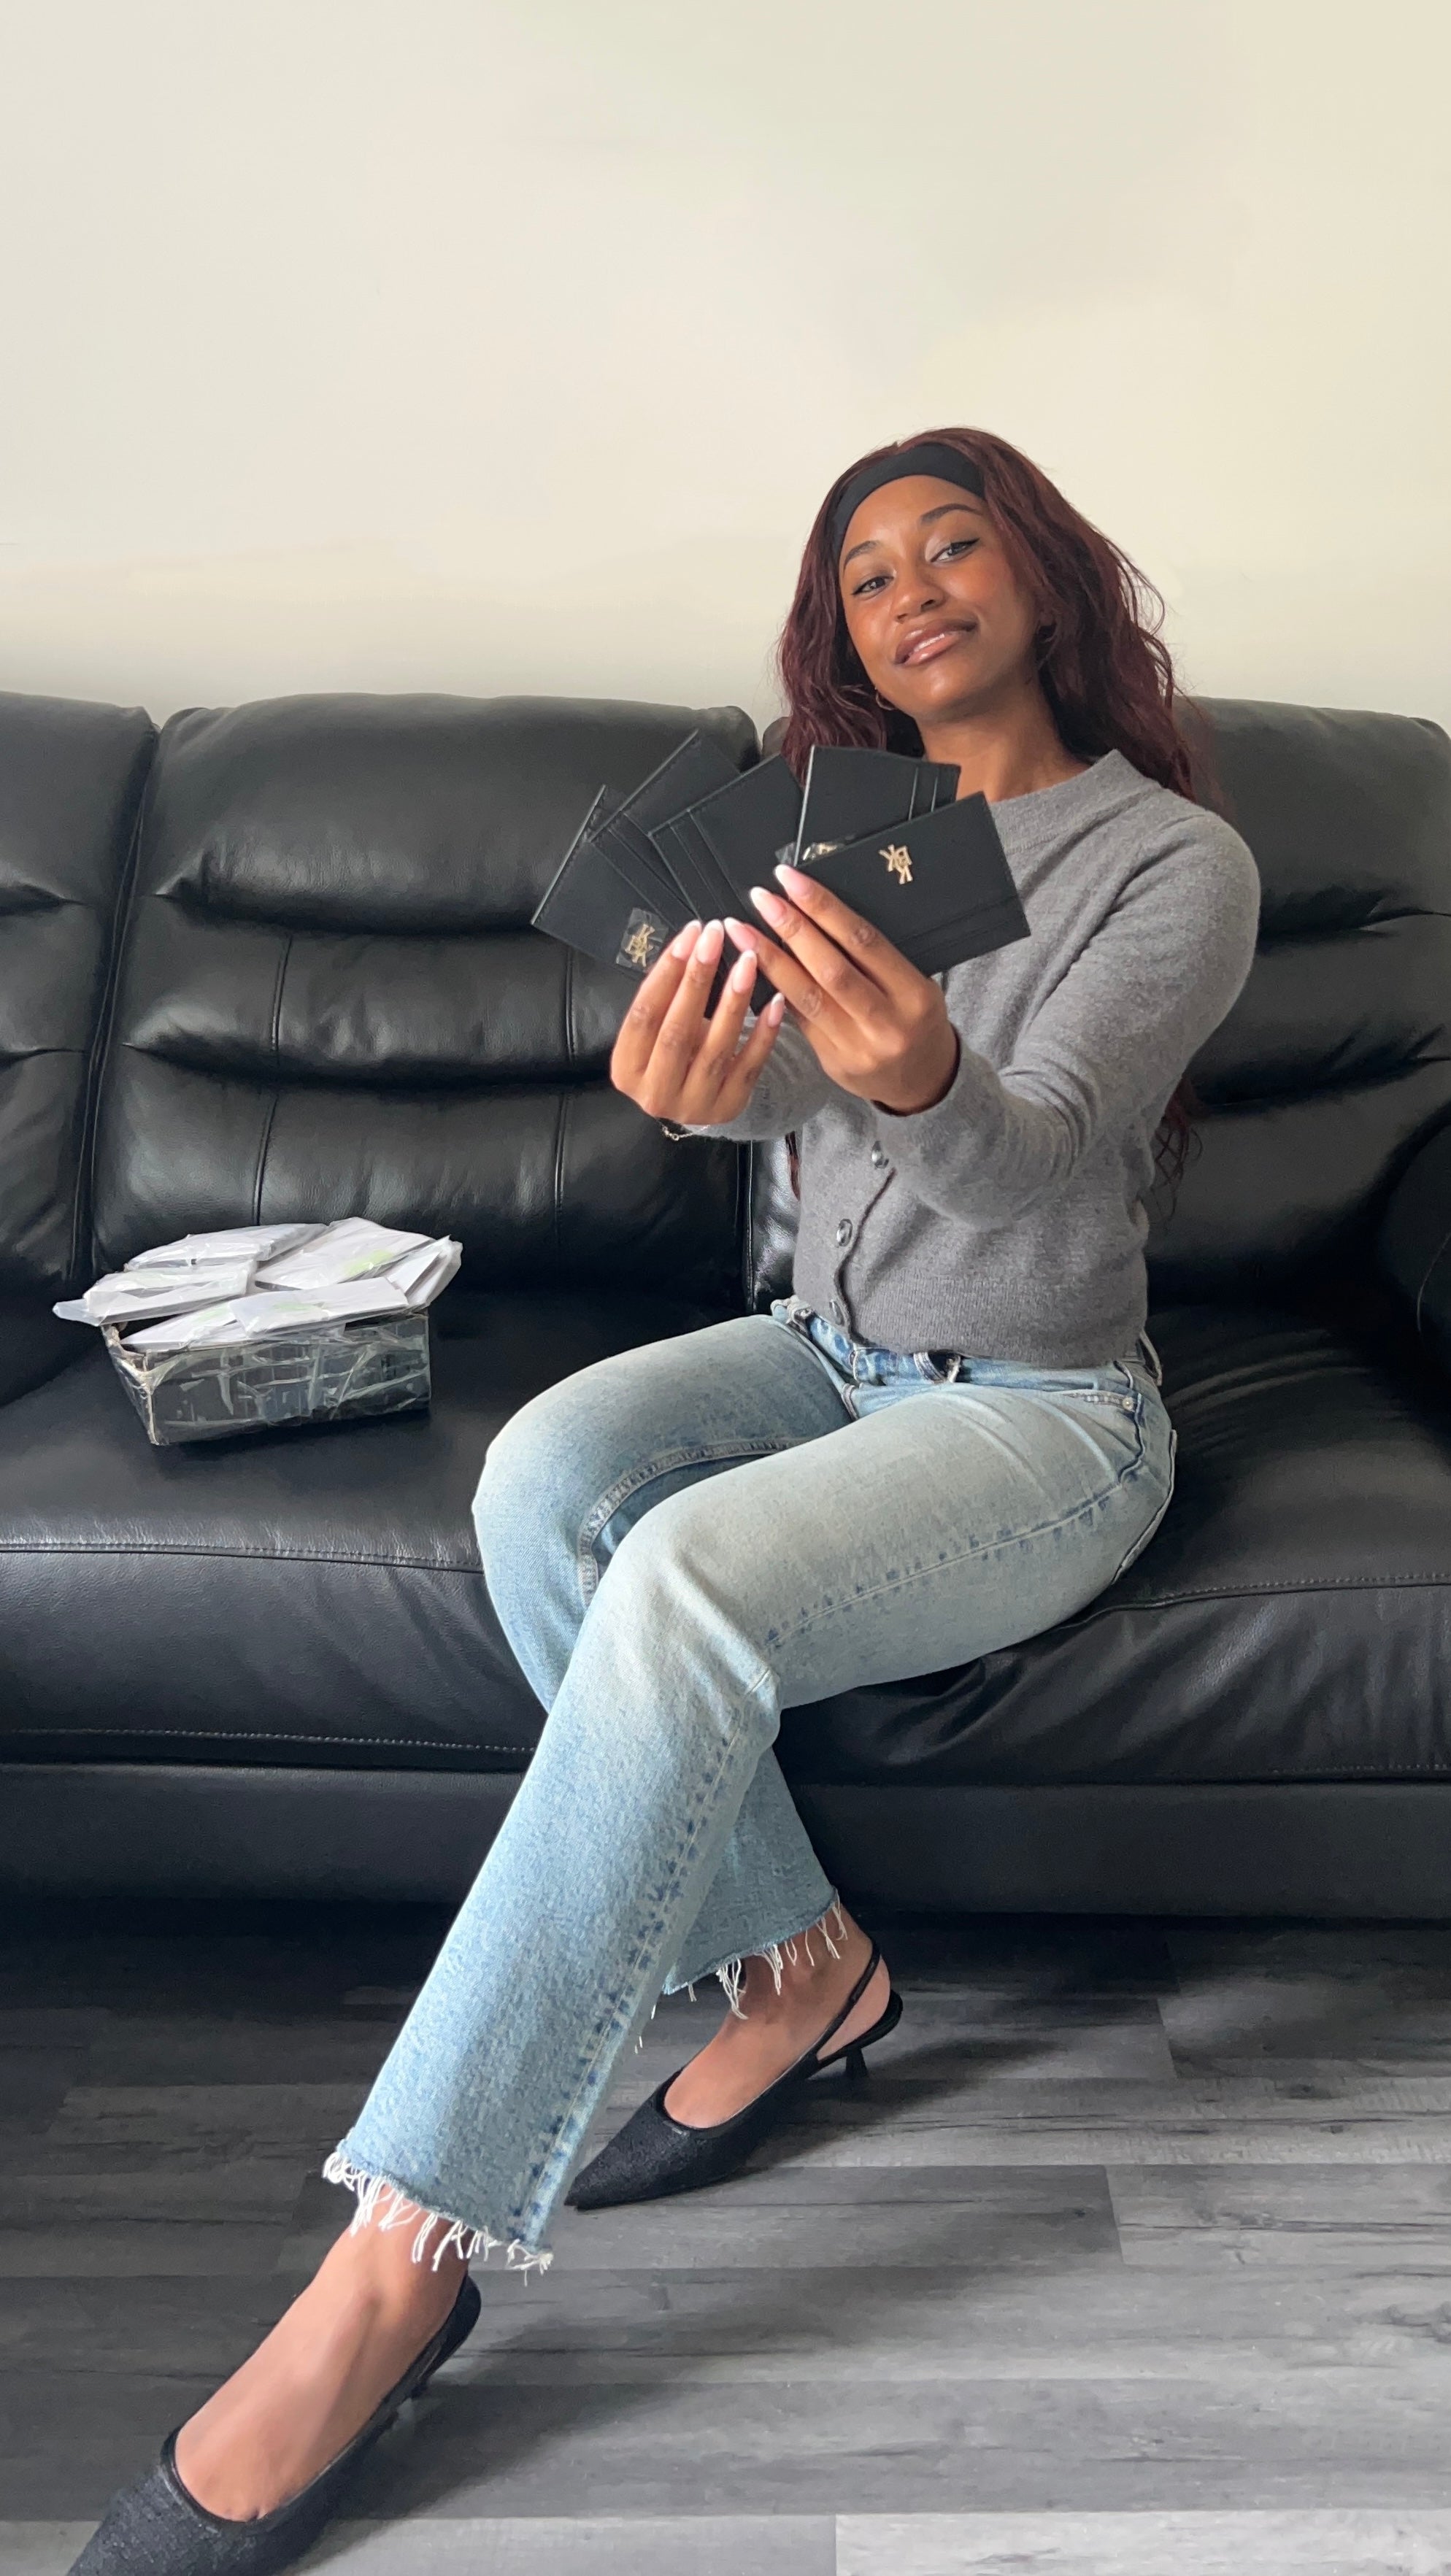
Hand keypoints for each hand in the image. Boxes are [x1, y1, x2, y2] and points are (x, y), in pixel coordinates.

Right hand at [609, 917, 786, 1123]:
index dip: (666, 971)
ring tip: (748, 961)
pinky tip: (775, 1001)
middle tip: (715, 937)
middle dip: (697, 979)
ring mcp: (693, 1105)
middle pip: (677, 1030)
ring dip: (733, 1000)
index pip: (643, 1015)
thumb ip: (666, 999)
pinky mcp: (729, 1108)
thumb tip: (691, 943)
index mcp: (626, 1070)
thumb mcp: (657, 1031)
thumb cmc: (672, 1054)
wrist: (695, 1101)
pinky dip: (764, 1032)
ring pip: (716, 1047)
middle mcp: (655, 1093)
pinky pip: (750, 1065)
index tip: (689, 934)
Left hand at [725, 865, 960, 1115]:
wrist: (923, 1080)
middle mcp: (886, 1022)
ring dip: (769, 959)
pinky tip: (752, 968)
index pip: (863, 940)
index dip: (824, 907)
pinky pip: (799, 1020)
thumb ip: (876, 959)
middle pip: (830, 968)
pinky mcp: (834, 1062)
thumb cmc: (916, 1021)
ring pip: (806, 997)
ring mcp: (857, 1047)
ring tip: (741, 930)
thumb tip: (820, 913)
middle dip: (791, 928)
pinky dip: (775, 990)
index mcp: (913, 994)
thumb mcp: (916, 986)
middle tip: (761, 899)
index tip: (792, 881)